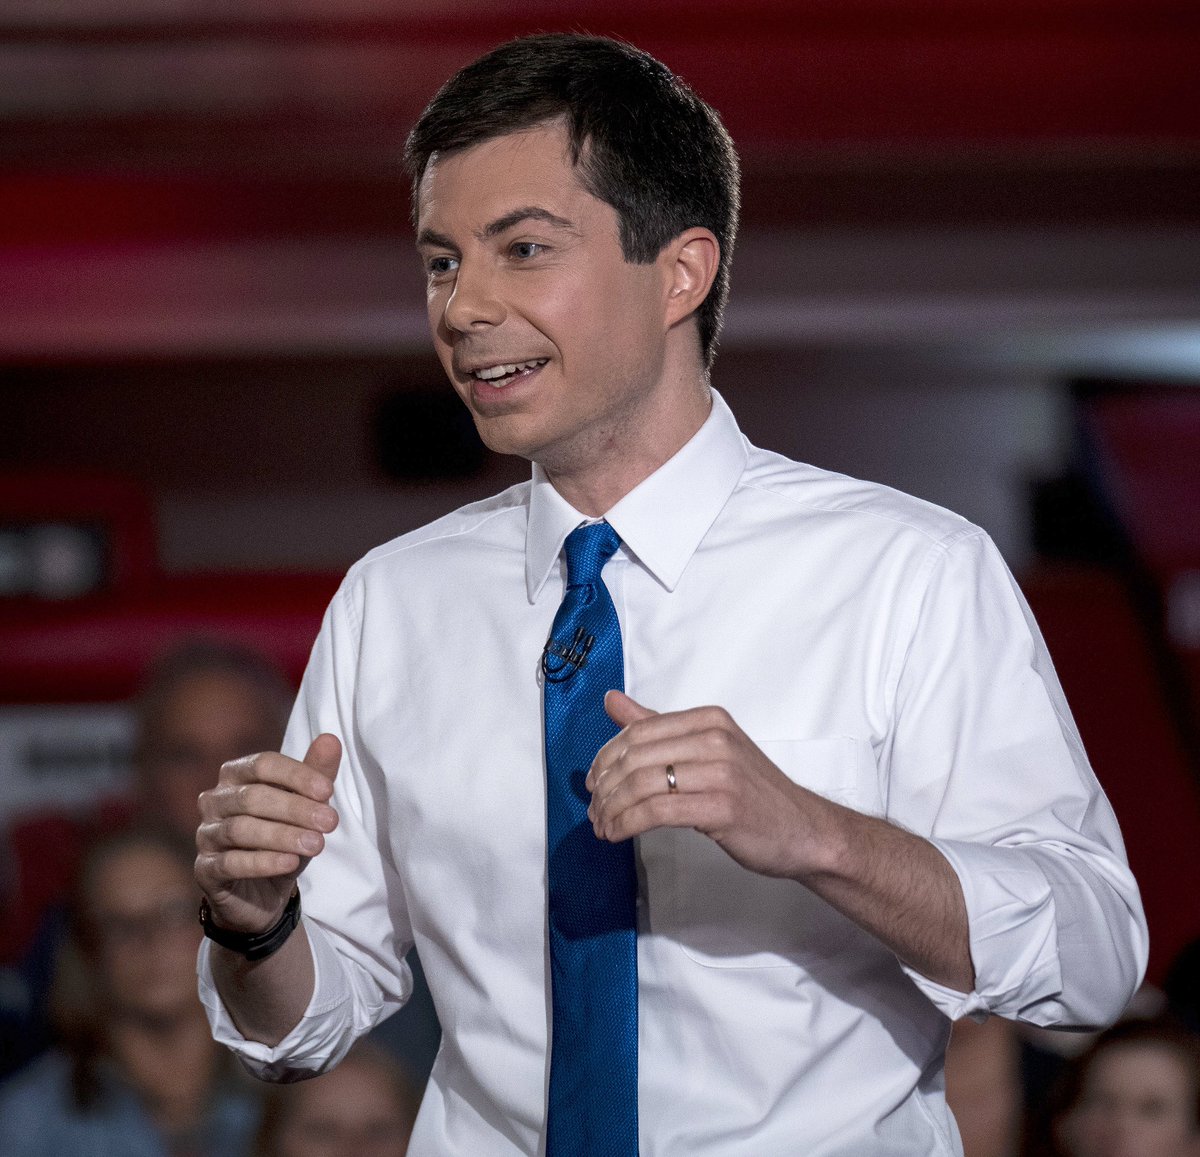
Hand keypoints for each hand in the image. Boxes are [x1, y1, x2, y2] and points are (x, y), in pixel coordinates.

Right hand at [195, 734, 340, 934]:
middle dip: (295, 808)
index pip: (262, 763)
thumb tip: (331, 739)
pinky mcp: (205, 870)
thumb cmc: (285, 838)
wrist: (263, 894)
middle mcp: (214, 800)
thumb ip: (317, 774)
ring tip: (317, 844)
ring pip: (241, 829)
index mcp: (236, 776)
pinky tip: (290, 863)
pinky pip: (230, 863)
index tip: (328, 791)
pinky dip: (263, 861)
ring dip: (283, 836)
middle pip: (253, 796)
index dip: (296, 775)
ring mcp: (205, 835)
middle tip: (330, 822)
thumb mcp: (306, 807)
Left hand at [586, 692, 832, 879]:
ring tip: (603, 827)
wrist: (806, 830)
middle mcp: (715, 738)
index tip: (593, 781)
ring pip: (642, 785)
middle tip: (594, 810)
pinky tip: (618, 834)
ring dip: (612, 810)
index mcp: (709, 719)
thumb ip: (657, 726)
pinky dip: (628, 824)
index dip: (605, 757)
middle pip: (635, 757)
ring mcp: (721, 772)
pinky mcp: (722, 807)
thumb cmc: (754, 794)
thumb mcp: (708, 750)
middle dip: (605, 787)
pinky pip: (657, 812)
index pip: (638, 730)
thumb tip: (612, 700)